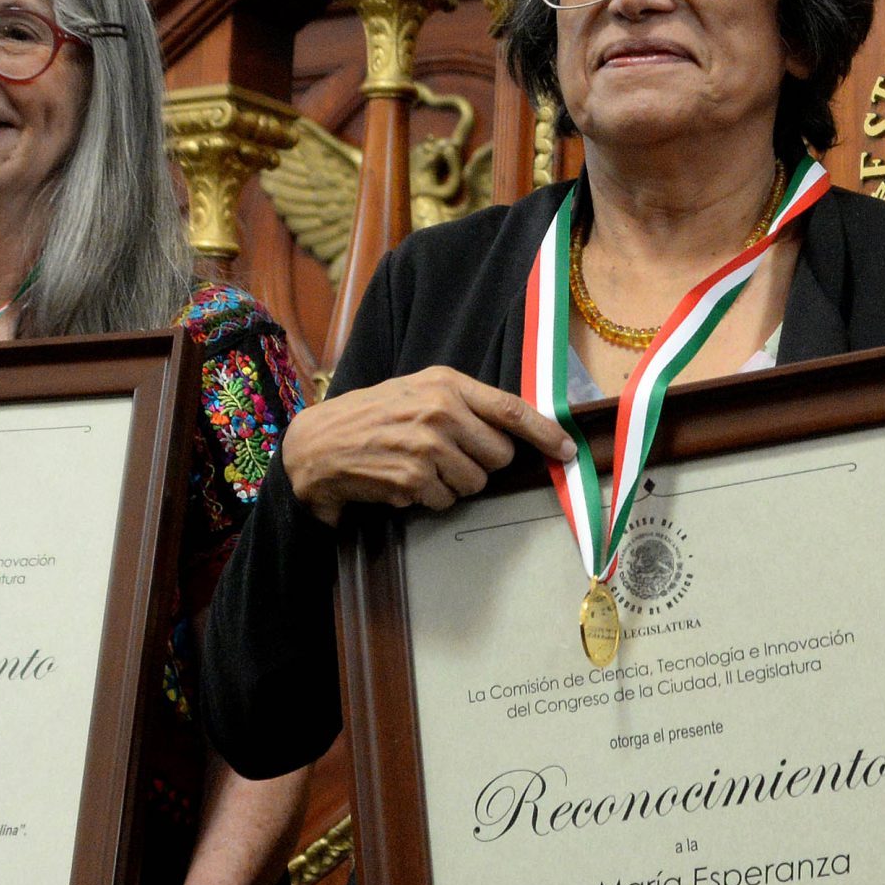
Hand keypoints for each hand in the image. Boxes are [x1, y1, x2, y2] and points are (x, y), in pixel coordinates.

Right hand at [281, 365, 575, 524]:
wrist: (316, 443)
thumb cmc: (373, 416)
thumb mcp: (420, 391)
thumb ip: (466, 404)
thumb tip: (517, 431)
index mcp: (447, 383)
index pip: (511, 408)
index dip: (545, 432)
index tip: (567, 449)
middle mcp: (441, 410)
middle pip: (500, 456)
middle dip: (480, 463)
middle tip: (446, 455)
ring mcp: (427, 446)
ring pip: (475, 483)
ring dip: (451, 483)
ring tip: (418, 466)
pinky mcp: (414, 478)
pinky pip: (445, 501)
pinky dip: (427, 498)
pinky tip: (402, 480)